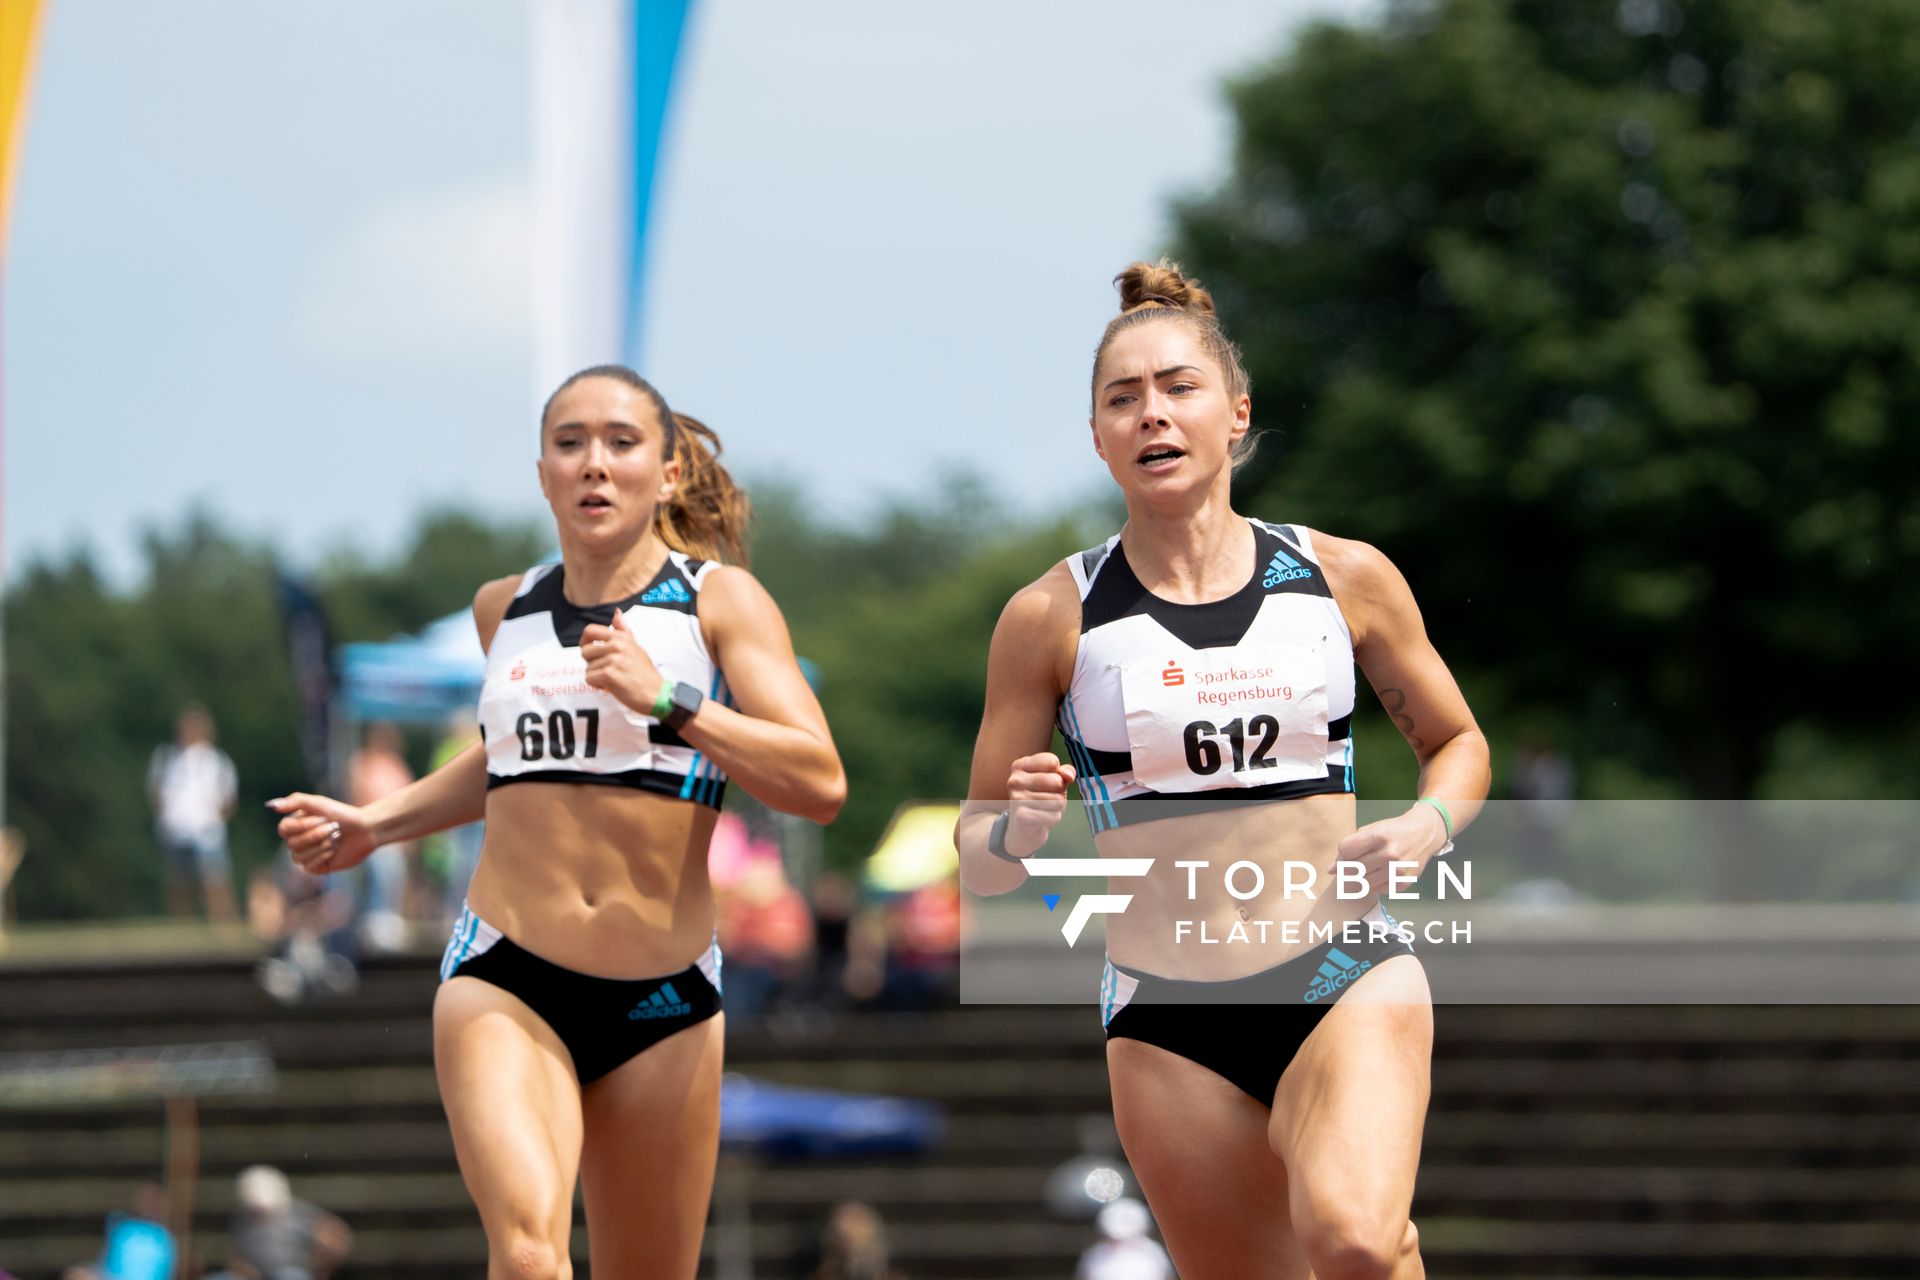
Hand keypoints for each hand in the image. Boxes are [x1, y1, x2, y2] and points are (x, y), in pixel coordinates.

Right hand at [269, 793, 375, 875]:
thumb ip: (295, 801)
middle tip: (334, 827)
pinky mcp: (316, 868)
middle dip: (317, 835)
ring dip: (321, 845)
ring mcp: (306, 855)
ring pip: (299, 857)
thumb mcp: (319, 803)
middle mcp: (296, 841)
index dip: (303, 826)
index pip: (283, 829)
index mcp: (294, 825)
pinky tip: (335, 849)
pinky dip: (323, 856)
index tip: (323, 818)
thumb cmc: (342, 814)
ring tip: (336, 837)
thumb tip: (271, 806)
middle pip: (293, 844)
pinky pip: (309, 867)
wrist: (366, 829)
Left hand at [580, 609, 664, 713]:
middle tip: (607, 669)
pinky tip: (611, 686)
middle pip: (585, 651)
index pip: (590, 630)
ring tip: (613, 678)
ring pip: (588, 668)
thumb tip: (616, 613)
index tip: (589, 650)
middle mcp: (617, 645)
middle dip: (592, 664)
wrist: (655, 692)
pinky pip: (589, 679)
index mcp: (621, 637)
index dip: (584, 641)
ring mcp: (613, 659)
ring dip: (597, 677)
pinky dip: (598, 685)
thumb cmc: (644, 672)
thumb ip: (623, 631)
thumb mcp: (635, 646)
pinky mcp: (609, 674)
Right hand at [1003, 752, 1077, 857]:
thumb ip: (1064, 772)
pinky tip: (1043, 819)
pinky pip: (1055, 815)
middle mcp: (1015, 780)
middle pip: (1056, 781)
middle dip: (1060, 792)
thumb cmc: (1040, 800)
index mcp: (1020, 766)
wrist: (1024, 828)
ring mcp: (1016, 799)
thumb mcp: (1054, 781)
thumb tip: (1068, 775)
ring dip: (1057, 807)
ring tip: (1045, 809)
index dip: (1059, 774)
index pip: (1052, 761)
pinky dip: (1054, 818)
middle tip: (1048, 798)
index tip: (1050, 781)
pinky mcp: (1022, 817)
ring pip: (1058, 800)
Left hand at [1335, 804, 1450, 893]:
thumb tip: (1330, 870)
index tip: (1349, 852)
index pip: (1346, 850)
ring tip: (1369, 866)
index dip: (1343, 853)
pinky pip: (1377, 890)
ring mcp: (1397, 870)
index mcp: (1379, 836)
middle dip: (1348, 867)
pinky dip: (1373, 884)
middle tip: (1356, 862)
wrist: (1424, 834)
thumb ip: (1349, 847)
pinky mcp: (1404, 882)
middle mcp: (1389, 854)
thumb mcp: (1370, 830)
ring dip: (1360, 876)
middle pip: (1353, 869)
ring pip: (1363, 882)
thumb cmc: (1392, 831)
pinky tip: (1379, 873)